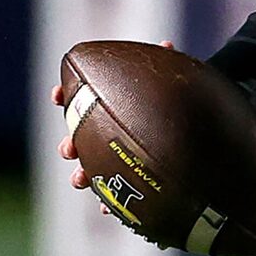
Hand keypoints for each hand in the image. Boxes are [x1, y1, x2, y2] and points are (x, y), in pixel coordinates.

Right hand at [52, 41, 174, 199]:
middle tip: (69, 149)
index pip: (79, 100)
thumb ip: (167, 64)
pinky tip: (109, 210)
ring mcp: (116, 159)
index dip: (65, 97)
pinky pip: (116, 197)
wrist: (198, 127)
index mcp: (110, 108)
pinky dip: (110, 205)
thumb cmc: (180, 101)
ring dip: (81, 176)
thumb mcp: (173, 82)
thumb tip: (167, 45)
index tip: (56, 95)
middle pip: (78, 141)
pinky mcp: (132, 182)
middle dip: (69, 146)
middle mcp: (107, 135)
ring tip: (80, 180)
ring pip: (90, 171)